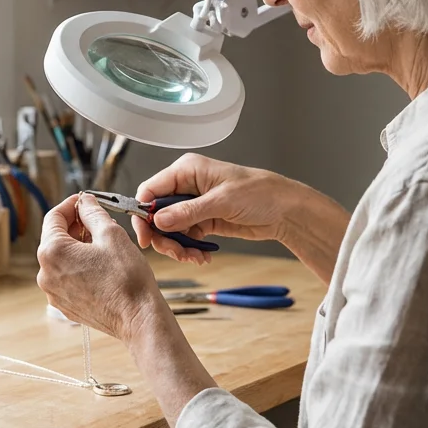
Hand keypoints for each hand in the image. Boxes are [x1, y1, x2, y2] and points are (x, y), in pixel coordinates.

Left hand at [36, 193, 160, 341]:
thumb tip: (84, 201)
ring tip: (103, 245)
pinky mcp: (65, 305)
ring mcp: (54, 292)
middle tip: (98, 221)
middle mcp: (46, 274)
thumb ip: (93, 212)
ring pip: (62, 258)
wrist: (138, 318)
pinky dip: (79, 266)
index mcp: (52, 252)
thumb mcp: (111, 234)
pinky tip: (101, 265)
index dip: (71, 205)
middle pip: (55, 238)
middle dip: (75, 226)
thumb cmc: (127, 278)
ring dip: (78, 246)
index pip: (53, 217)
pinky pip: (67, 277)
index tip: (84, 201)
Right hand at [133, 154, 307, 264]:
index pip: (150, 190)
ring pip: (170, 230)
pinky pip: (185, 238)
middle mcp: (186, 186)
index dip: (143, 214)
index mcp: (187, 170)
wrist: (284, 210)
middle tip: (176, 253)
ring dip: (178, 247)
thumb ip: (188, 211)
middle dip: (164, 236)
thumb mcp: (222, 201)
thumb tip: (158, 220)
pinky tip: (202, 256)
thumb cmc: (260, 192)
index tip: (146, 237)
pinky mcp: (203, 221)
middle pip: (157, 214)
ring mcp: (194, 205)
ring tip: (194, 257)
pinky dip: (189, 250)